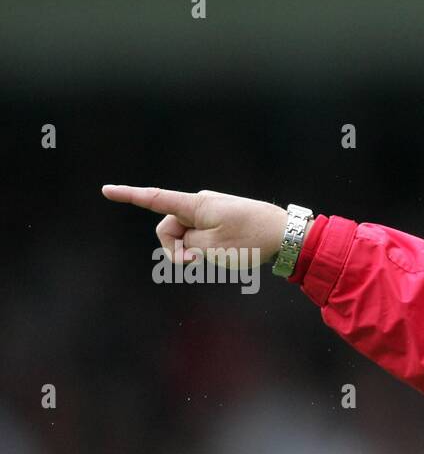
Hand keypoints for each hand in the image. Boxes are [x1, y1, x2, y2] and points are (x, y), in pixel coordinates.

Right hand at [101, 185, 288, 266]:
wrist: (288, 235)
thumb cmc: (252, 240)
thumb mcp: (213, 248)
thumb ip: (188, 244)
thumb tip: (184, 241)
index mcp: (196, 205)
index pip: (155, 199)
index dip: (129, 196)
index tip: (106, 190)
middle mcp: (201, 203)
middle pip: (170, 228)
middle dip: (175, 249)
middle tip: (195, 264)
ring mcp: (212, 212)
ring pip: (186, 235)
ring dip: (193, 251)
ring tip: (219, 258)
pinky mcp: (222, 221)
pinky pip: (202, 236)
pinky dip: (205, 249)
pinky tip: (227, 254)